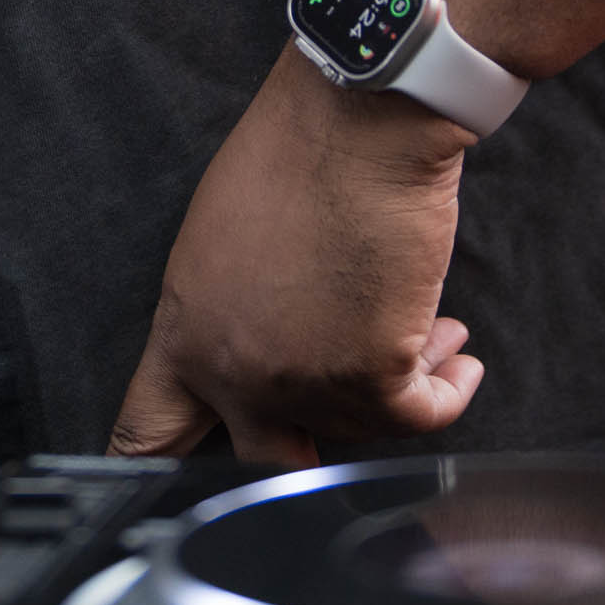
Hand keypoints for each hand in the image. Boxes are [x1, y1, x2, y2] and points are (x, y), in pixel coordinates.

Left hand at [108, 54, 483, 464]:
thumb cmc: (297, 149)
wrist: (359, 117)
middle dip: (305, 447)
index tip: (164, 486)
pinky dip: (447, 388)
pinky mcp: (370, 373)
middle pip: (258, 458)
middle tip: (338, 426)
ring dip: (398, 386)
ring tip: (428, 337)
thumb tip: (265, 347)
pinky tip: (457, 360)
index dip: (155, 468)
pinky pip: (420, 414)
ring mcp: (299, 379)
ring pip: (356, 428)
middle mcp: (232, 369)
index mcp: (183, 329)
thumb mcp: (221, 236)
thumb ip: (229, 311)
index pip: (147, 429)